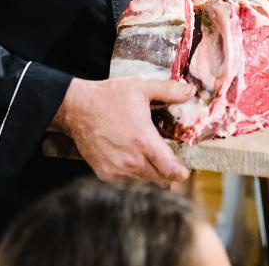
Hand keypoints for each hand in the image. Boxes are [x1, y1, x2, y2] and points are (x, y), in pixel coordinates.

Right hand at [53, 77, 194, 185]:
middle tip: (169, 160)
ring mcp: (117, 169)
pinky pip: (127, 180)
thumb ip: (169, 90)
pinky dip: (133, 173)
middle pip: (160, 179)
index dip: (181, 172)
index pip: (170, 169)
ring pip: (144, 180)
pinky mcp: (105, 173)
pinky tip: (131, 157)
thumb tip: (191, 90)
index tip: (185, 169)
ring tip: (148, 155)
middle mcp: (131, 159)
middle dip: (168, 172)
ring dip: (150, 172)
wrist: (77, 109)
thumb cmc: (109, 97)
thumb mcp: (141, 87)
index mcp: (143, 140)